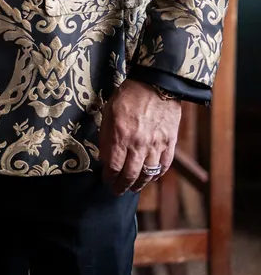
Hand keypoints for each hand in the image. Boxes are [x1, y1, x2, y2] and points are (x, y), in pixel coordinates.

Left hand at [100, 79, 181, 194]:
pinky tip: (151, 177)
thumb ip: (106, 135)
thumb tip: (104, 156)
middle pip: (130, 175)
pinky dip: (157, 174)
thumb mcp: (108, 111)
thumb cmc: (128, 95)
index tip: (106, 180)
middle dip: (121, 186)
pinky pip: (164, 165)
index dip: (108, 177)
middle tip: (117, 191)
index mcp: (120, 135)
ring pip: (147, 174)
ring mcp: (156, 145)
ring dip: (139, 184)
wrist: (156, 83)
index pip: (113, 166)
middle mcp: (138, 144)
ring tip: (133, 188)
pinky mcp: (169, 143)